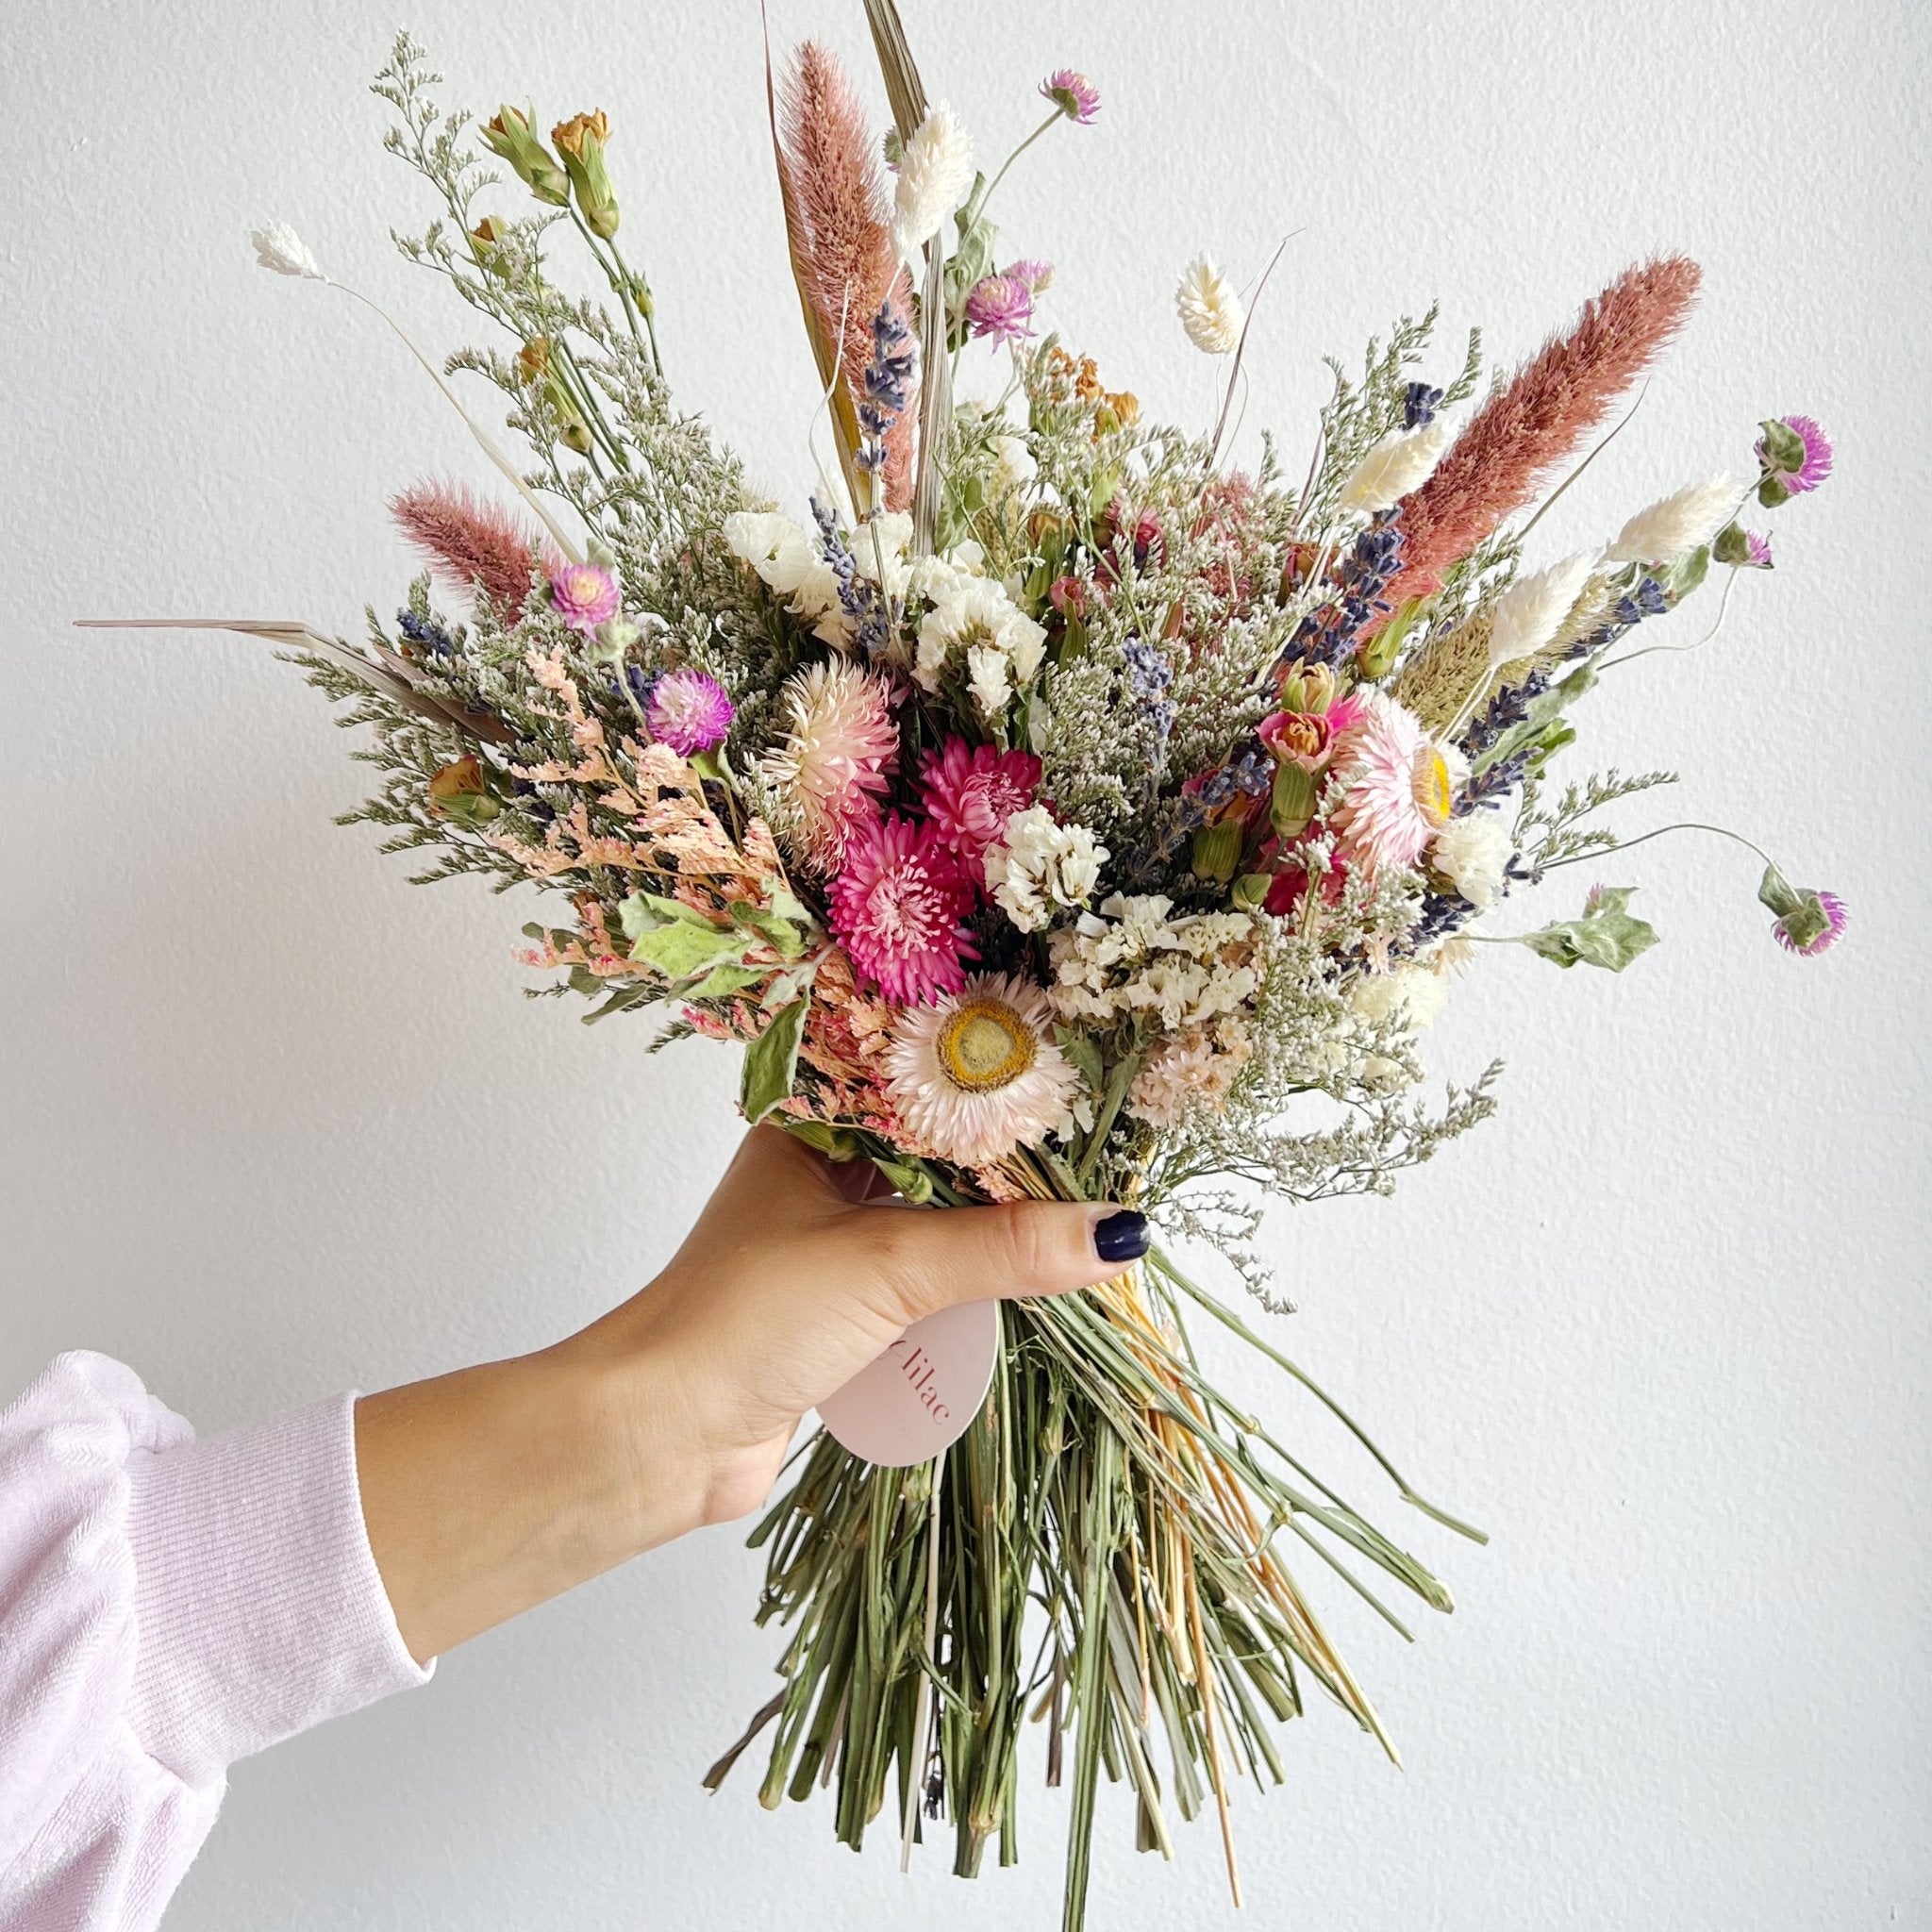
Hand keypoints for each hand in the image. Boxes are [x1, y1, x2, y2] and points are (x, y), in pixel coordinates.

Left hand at [354, 1126, 1145, 1661]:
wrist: (659, 1436)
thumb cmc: (745, 1320)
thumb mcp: (888, 1266)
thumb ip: (1004, 1248)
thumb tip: (1117, 1231)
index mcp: (810, 1127)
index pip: (922, 1085)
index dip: (997, 1090)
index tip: (1081, 1094)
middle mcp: (818, 1175)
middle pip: (938, 1158)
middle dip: (1008, 1173)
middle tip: (1101, 1166)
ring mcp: (827, 1247)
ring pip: (935, 1225)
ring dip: (993, 1238)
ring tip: (1080, 1225)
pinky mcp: (837, 1314)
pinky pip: (924, 1287)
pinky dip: (969, 1293)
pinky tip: (1026, 1289)